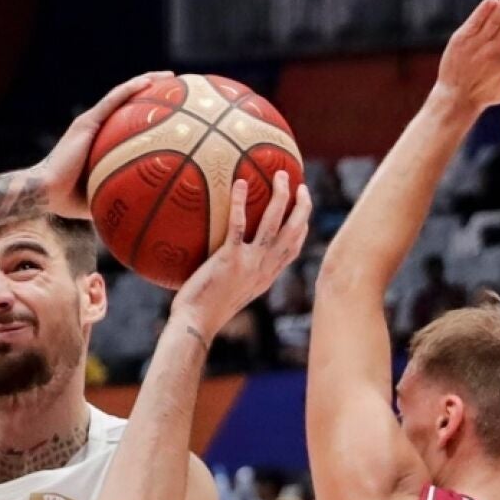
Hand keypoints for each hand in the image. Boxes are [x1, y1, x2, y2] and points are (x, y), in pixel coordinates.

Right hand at [31, 70, 175, 218]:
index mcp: (99, 139)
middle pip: (127, 101)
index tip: (171, 106)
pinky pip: (113, 100)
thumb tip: (150, 203)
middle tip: (176, 85)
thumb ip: (124, 192)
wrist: (47, 193)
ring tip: (169, 76)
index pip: (126, 118)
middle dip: (152, 89)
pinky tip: (148, 82)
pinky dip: (130, 89)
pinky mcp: (86, 122)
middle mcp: (95, 125)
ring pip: (122, 94)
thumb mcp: (105, 193)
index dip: (146, 109)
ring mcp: (90, 121)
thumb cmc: (71, 200)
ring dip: (145, 81)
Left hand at [172, 172, 312, 340]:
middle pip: (293, 233)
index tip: (303, 213)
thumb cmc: (203, 311)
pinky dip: (241, 203)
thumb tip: (220, 261)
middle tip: (301, 186)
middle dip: (302, 208)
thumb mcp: (227, 292)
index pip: (292, 250)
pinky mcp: (231, 259)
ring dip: (281, 197)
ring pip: (275, 224)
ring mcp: (250, 263)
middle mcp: (264, 269)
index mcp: (265, 277)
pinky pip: (240, 225)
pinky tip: (240, 183)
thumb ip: (232, 275)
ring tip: (281, 175)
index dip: (302, 229)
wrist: (195, 324)